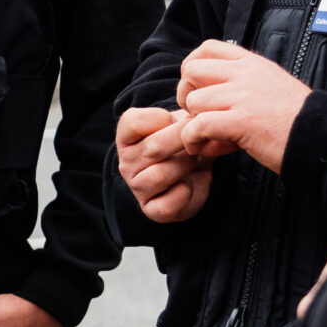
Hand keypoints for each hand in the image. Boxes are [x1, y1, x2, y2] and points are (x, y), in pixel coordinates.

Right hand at [116, 105, 214, 223]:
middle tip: (199, 140)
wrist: (194, 173)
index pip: (133, 122)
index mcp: (127, 137)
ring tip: (195, 160)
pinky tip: (189, 185)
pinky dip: (184, 194)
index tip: (177, 121)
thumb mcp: (182, 124)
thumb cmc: (184, 144)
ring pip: (161, 175)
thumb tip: (199, 118)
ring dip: (186, 166)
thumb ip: (186, 118)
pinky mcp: (151, 209)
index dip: (162, 118)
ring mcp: (137, 187)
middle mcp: (126, 162)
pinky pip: (166, 205)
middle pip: (154, 148)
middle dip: (183, 141)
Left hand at [176, 41, 309, 174]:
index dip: (192, 67)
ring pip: (194, 100)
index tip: (196, 88)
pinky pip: (199, 125)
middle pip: (192, 71)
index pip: (208, 48)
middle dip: (186, 94)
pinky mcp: (241, 122)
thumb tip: (212, 97)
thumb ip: (243, 84)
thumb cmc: (297, 120)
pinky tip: (202, 148)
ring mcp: (243, 97)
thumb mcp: (271, 86)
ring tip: (203, 137)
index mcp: (253, 64)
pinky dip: (193, 139)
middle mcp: (245, 74)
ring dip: (192, 122)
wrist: (321, 138)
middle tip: (197, 114)